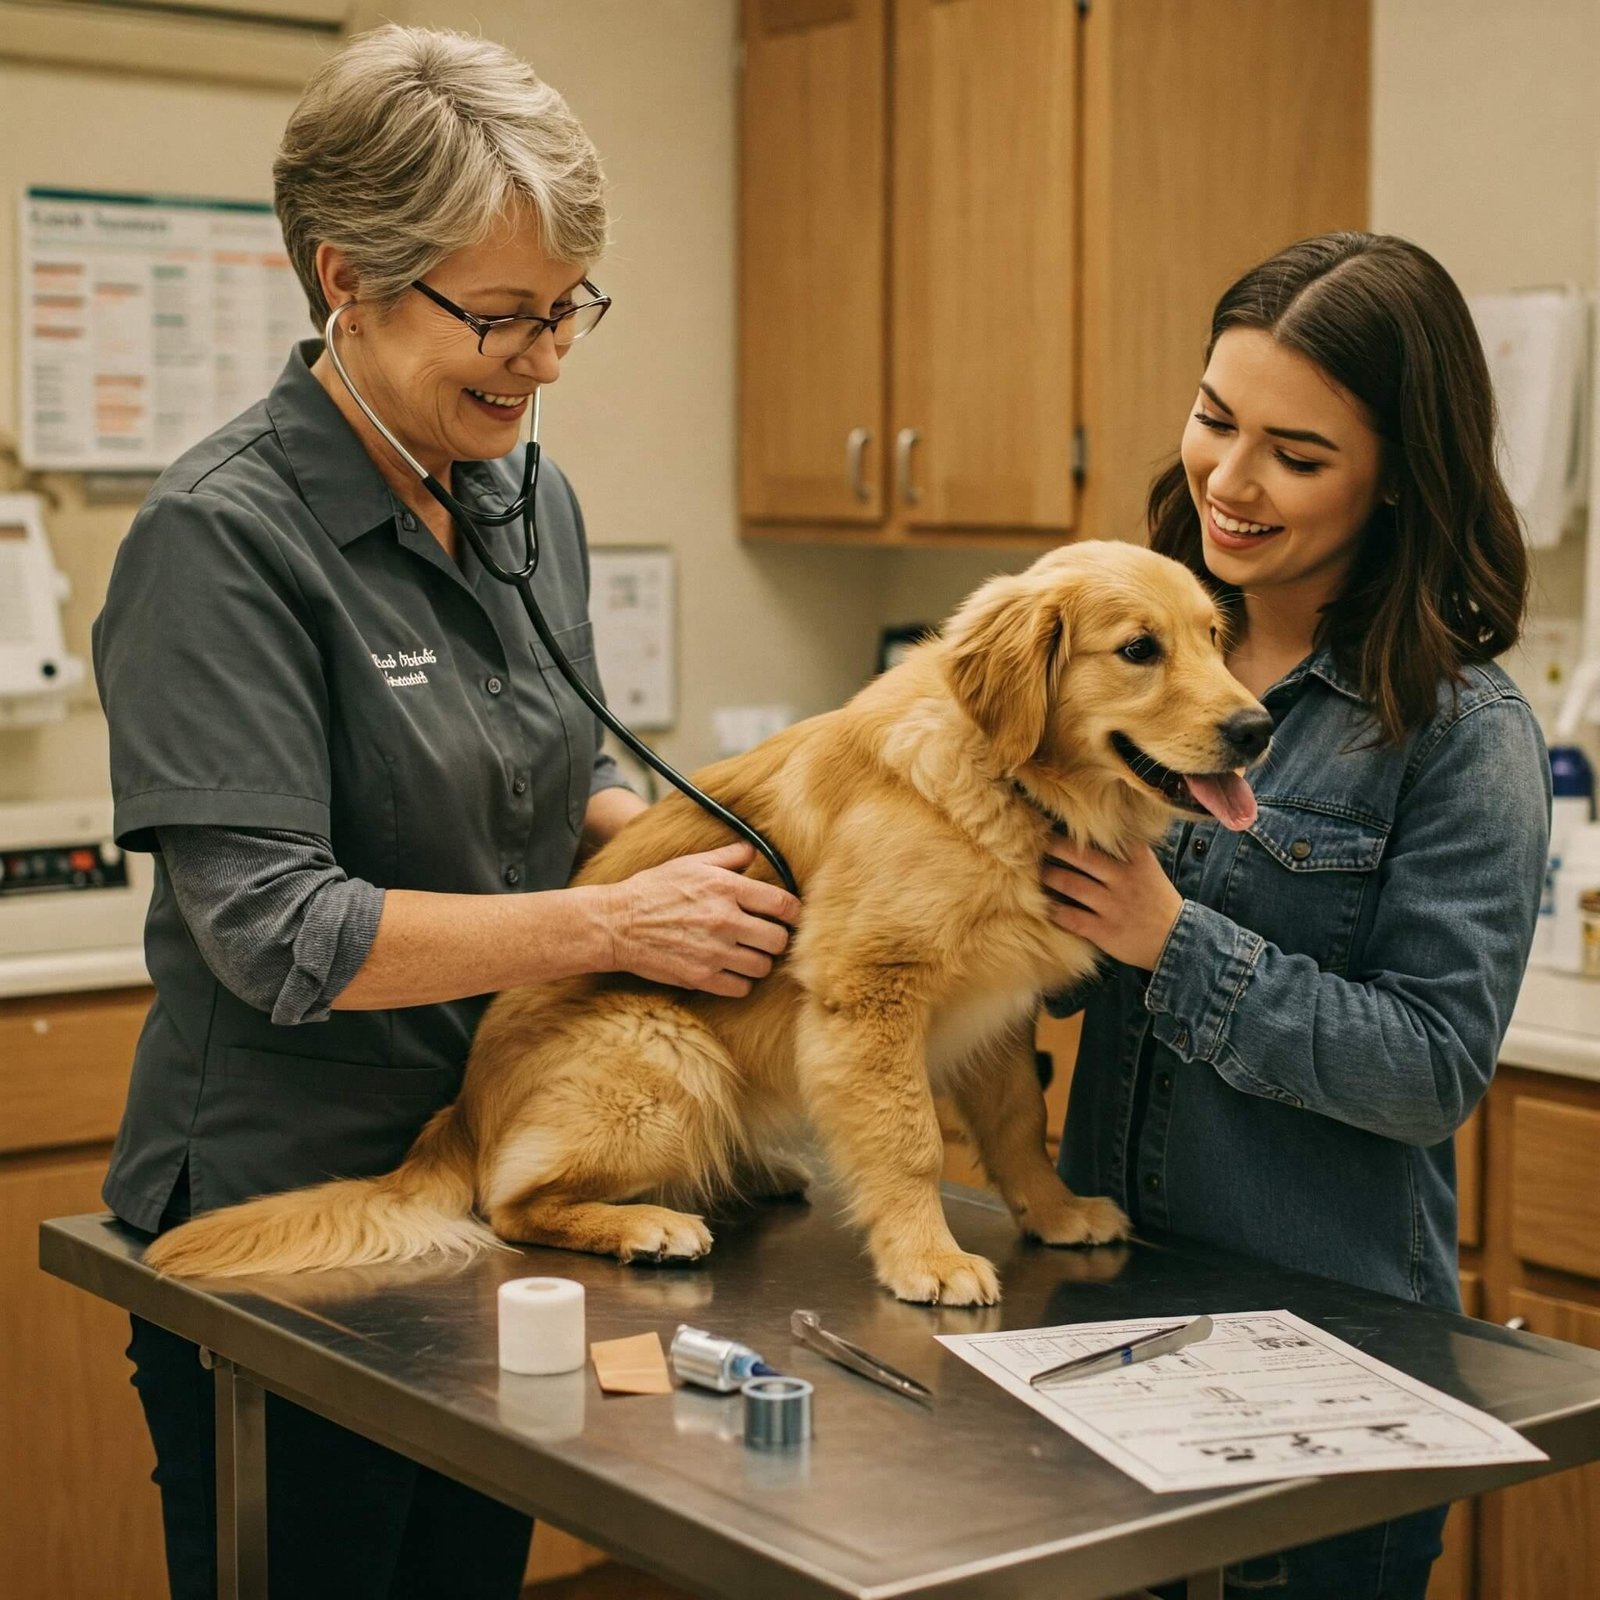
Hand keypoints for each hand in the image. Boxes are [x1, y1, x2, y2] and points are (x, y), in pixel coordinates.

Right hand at [603, 841, 800, 996]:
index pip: (782, 904)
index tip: (790, 916)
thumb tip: (754, 852)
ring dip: (759, 961)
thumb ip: (728, 856)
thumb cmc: (653, 890)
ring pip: (763, 966)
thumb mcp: (690, 864)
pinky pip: (741, 988)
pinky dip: (741, 982)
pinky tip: (731, 971)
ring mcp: (713, 952)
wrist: (617, 924)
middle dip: (776, 938)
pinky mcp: (701, 977)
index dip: (793, 912)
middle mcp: (725, 920)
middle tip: (766, 936)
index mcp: (725, 888)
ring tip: (748, 954)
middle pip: (778, 939)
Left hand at [1041, 831, 1182, 971]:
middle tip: (1038, 843)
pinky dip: (1055, 911)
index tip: (1056, 820)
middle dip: (1055, 847)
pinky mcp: (1104, 930)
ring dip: (1050, 877)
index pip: (1106, 836)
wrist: (1176, 940)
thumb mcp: (1148, 868)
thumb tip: (1097, 829)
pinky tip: (1045, 906)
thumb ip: (1126, 850)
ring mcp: (1113, 905)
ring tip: (1039, 873)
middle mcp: (1123, 878)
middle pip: (1081, 856)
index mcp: (1136, 859)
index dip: (1079, 829)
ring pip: (1071, 885)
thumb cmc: (1156, 900)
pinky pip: (1071, 917)